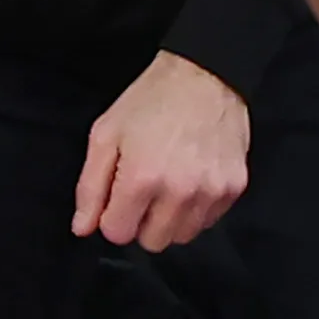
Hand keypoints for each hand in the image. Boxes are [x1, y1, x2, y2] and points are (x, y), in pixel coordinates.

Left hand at [76, 52, 247, 251]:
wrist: (206, 76)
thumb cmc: (149, 102)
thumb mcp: (105, 136)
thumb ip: (90, 188)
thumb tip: (82, 228)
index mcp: (142, 179)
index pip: (118, 233)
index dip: (111, 217)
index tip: (116, 196)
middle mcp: (181, 191)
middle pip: (153, 242)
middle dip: (140, 223)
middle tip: (141, 192)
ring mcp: (212, 191)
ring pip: (183, 236)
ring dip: (169, 220)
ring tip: (166, 186)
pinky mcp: (236, 187)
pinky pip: (209, 221)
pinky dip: (195, 210)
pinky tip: (189, 181)